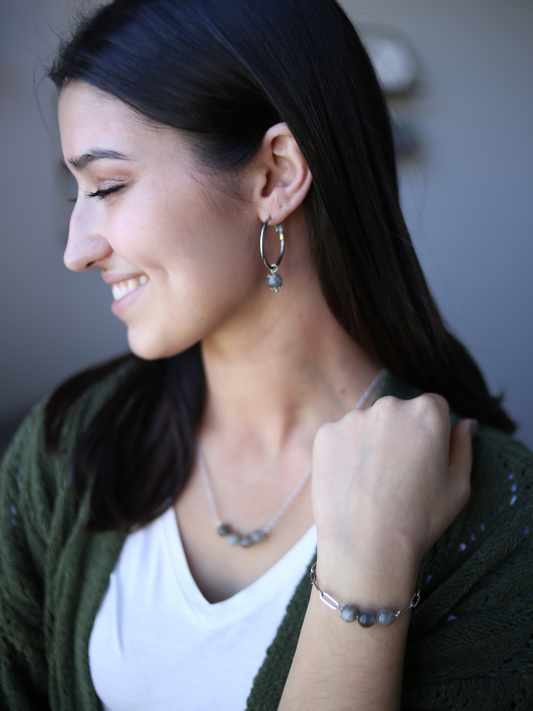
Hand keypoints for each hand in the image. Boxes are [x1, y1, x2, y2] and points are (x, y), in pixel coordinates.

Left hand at [312, 394, 472, 600]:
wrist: (367, 545)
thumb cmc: (419, 519)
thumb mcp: (459, 486)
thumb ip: (463, 446)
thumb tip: (465, 423)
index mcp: (427, 412)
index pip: (434, 407)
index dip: (432, 435)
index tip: (424, 461)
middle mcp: (389, 405)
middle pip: (399, 412)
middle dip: (400, 435)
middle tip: (397, 476)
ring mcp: (353, 417)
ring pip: (367, 424)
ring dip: (371, 442)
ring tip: (372, 483)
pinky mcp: (326, 433)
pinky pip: (340, 437)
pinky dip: (345, 453)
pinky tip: (351, 482)